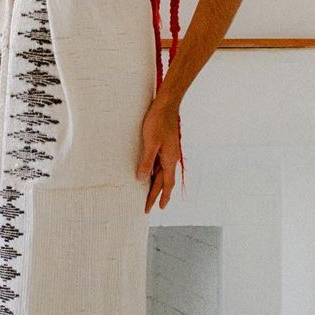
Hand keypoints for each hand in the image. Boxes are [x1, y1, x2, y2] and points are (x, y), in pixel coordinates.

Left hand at [135, 98, 180, 212]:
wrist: (166, 106)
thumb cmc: (158, 122)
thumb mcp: (150, 143)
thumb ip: (146, 162)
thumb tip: (142, 179)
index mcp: (170, 160)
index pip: (166, 184)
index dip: (161, 197)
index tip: (157, 208)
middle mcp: (171, 158)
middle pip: (164, 181)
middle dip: (157, 194)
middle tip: (149, 207)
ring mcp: (169, 152)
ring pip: (162, 173)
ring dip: (156, 184)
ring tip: (148, 194)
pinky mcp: (165, 146)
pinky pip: (160, 164)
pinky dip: (155, 173)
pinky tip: (149, 173)